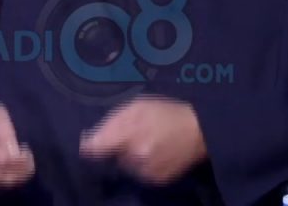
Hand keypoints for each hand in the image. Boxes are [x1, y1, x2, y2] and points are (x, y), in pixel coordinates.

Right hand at [0, 102, 34, 194]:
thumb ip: (6, 130)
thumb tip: (15, 153)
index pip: (5, 161)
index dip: (21, 160)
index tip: (26, 149)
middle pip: (4, 177)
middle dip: (21, 170)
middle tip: (25, 158)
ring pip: (1, 186)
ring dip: (16, 177)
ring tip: (18, 162)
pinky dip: (5, 182)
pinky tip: (8, 170)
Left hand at [79, 95, 206, 184]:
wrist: (199, 131)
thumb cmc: (166, 113)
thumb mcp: (137, 106)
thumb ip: (111, 123)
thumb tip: (88, 140)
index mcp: (129, 134)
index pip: (95, 149)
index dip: (90, 145)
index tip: (89, 142)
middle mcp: (135, 157)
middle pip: (110, 157)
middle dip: (116, 146)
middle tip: (133, 133)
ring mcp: (146, 172)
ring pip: (124, 166)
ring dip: (129, 156)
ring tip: (147, 141)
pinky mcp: (156, 181)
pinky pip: (139, 173)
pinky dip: (142, 165)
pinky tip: (154, 152)